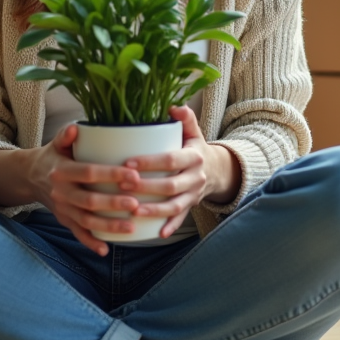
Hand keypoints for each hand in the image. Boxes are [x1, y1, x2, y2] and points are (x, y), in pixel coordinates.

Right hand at [25, 124, 143, 255]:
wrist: (30, 177)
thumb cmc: (54, 156)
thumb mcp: (57, 143)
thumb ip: (66, 135)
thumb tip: (76, 128)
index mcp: (62, 170)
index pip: (89, 172)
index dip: (111, 174)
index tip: (134, 175)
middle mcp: (61, 192)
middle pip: (88, 200)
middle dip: (113, 203)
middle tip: (136, 204)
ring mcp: (62, 209)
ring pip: (86, 220)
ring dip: (108, 226)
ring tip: (131, 227)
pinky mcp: (63, 220)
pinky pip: (78, 234)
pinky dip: (90, 243)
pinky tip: (106, 250)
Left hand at [122, 106, 240, 237]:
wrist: (216, 169)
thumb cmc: (194, 147)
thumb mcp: (193, 131)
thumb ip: (185, 117)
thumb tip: (173, 106)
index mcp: (194, 156)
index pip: (171, 159)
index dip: (150, 162)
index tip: (128, 163)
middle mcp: (196, 177)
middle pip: (170, 185)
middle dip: (146, 187)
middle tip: (122, 186)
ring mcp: (194, 195)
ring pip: (174, 206)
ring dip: (154, 210)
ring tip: (133, 210)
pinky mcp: (191, 207)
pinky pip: (181, 219)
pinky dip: (170, 226)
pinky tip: (157, 233)